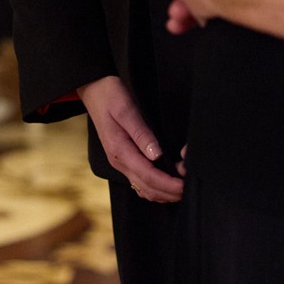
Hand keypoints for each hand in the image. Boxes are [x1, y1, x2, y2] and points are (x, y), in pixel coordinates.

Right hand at [79, 74, 182, 203]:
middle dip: (169, 192)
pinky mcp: (123, 159)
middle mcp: (119, 161)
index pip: (147, 175)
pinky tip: (166, 183)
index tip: (183, 185)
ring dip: (162, 192)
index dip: (167, 184)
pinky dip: (154, 187)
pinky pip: (139, 181)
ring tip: (181, 187)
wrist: (94, 91)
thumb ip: (142, 134)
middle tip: (189, 189)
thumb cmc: (110, 96)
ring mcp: (120, 162)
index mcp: (120, 150)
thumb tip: (157, 155)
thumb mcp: (127, 110)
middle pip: (146, 187)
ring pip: (142, 188)